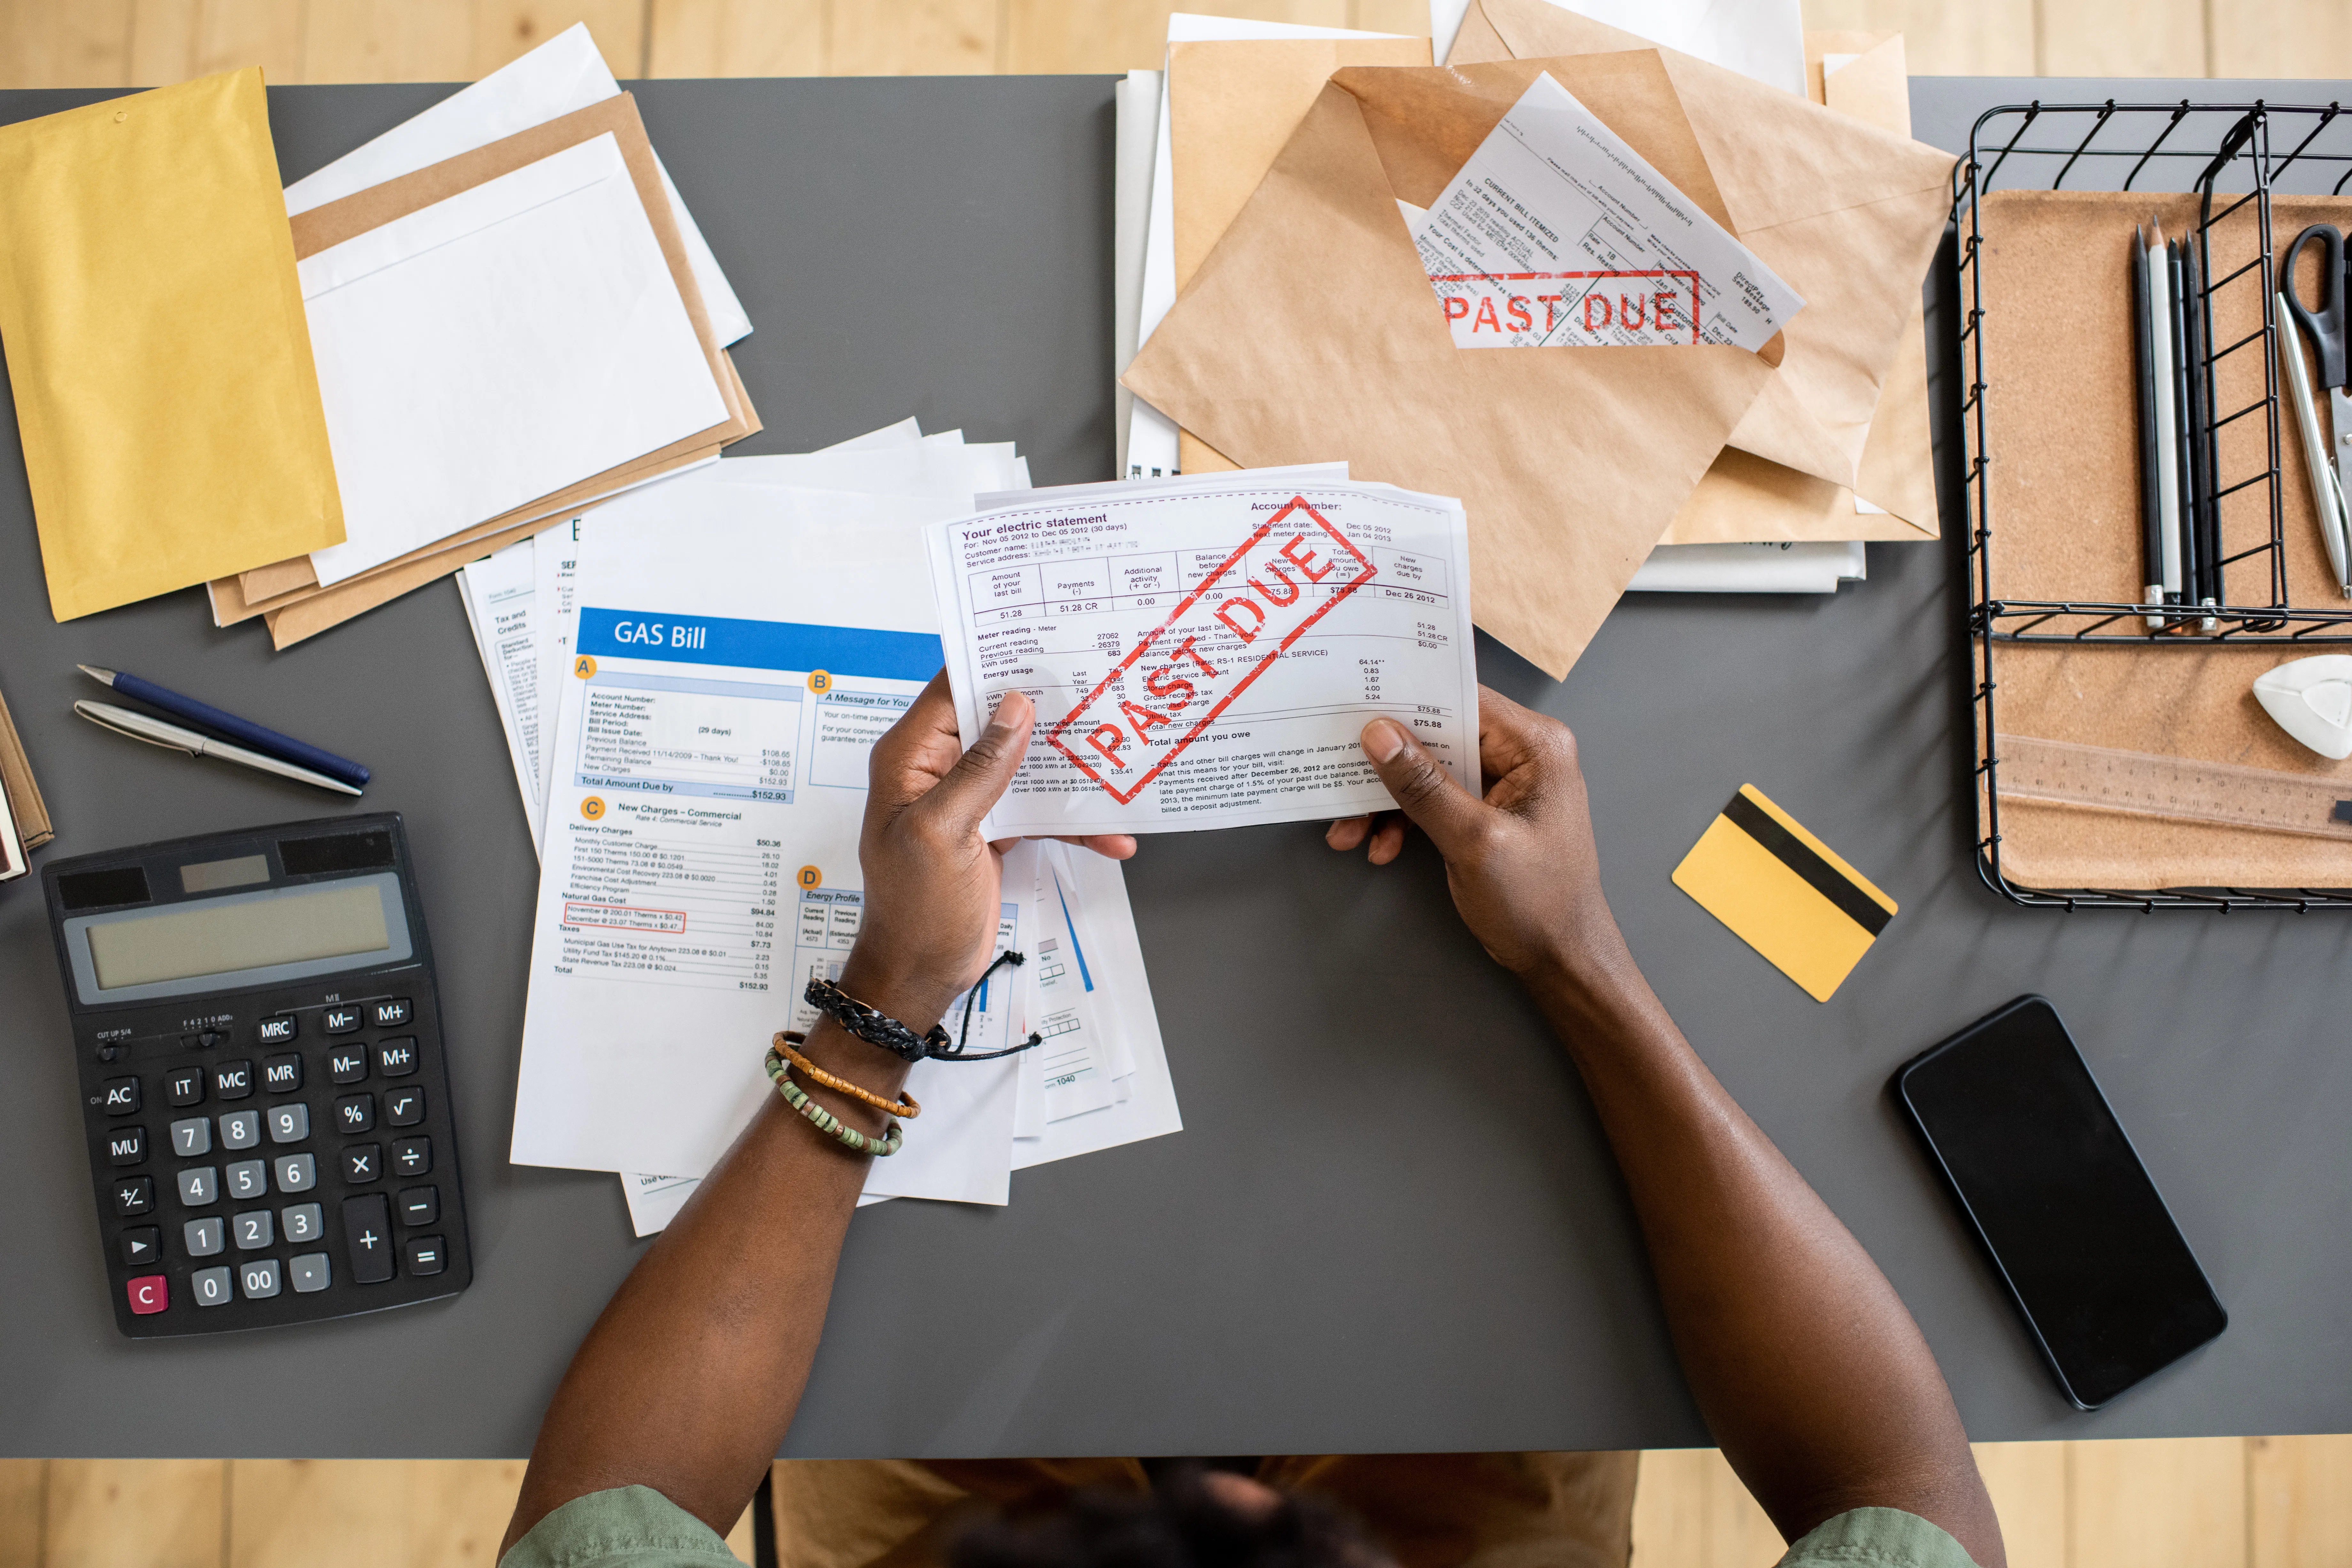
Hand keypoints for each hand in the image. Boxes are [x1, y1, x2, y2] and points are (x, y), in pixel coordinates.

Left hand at [847, 674, 1133, 1031]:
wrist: (921, 972)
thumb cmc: (915, 909)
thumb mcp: (943, 832)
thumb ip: (980, 770)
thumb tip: (1013, 709)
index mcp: (910, 757)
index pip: (951, 688)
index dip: (993, 662)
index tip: (1041, 643)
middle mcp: (936, 770)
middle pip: (996, 720)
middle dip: (1045, 711)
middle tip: (1096, 689)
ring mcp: (968, 800)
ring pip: (1024, 764)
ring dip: (1068, 768)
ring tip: (1117, 757)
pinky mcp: (993, 829)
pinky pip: (1038, 810)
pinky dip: (1072, 821)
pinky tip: (1110, 833)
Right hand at [1326, 686, 1619, 982]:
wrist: (1561, 959)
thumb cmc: (1539, 903)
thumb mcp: (1473, 841)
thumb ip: (1424, 786)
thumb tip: (1380, 736)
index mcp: (1535, 745)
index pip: (1461, 699)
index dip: (1407, 702)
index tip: (1358, 711)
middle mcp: (1523, 754)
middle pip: (1438, 735)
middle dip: (1387, 764)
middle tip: (1343, 779)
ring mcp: (1504, 783)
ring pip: (1429, 770)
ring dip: (1387, 800)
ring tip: (1353, 832)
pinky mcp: (1487, 809)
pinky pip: (1435, 798)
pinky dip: (1404, 820)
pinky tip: (1381, 845)